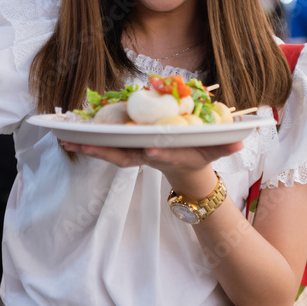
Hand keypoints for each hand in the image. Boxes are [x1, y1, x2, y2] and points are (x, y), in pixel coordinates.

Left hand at [59, 141, 242, 197]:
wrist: (185, 169)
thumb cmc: (199, 155)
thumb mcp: (215, 150)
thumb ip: (227, 145)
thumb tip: (241, 141)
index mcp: (169, 154)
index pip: (162, 154)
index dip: (157, 153)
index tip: (150, 149)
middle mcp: (147, 155)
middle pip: (124, 156)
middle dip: (104, 151)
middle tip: (82, 145)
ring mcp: (135, 154)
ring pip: (109, 152)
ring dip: (88, 147)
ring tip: (64, 140)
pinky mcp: (126, 149)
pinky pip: (103, 147)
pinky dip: (85, 143)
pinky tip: (65, 136)